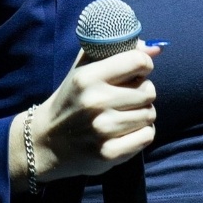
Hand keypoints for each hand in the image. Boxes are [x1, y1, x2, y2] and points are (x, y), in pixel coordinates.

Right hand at [10, 43, 157, 186]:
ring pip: (150, 114)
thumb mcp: (83, 69)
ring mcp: (102, 130)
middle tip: (126, 99)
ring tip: (123, 116)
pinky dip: (141, 134)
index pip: (138, 61)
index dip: (144, 66)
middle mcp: (95, 102)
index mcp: (88, 77)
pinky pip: (147, 136)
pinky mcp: (109, 153)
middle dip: (142, 93)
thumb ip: (116, 51)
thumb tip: (156, 49)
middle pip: (149, 91)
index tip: (136, 73)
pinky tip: (125, 132)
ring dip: (142, 115)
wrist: (47, 142)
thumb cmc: (72, 100)